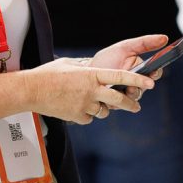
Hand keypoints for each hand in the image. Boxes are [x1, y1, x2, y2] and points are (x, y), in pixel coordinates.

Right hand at [5, 59, 154, 124]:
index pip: (121, 77)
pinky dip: (87, 115)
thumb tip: (94, 66)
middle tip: (136, 106)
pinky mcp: (77, 116)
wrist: (31, 90)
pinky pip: (89, 118)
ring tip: (92, 102)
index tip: (151, 83)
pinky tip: (76, 108)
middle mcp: (91, 90)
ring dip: (103, 108)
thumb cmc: (49, 74)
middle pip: (118, 99)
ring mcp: (84, 104)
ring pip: (104, 111)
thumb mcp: (70, 64)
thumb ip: (85, 66)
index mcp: (92, 74)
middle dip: (130, 104)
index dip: (138, 80)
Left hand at [92, 34, 167, 99]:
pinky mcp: (116, 104)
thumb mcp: (125, 47)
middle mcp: (137, 84)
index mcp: (141, 70)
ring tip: (127, 89)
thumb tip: (165, 38)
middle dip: (143, 85)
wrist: (88, 70)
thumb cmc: (108, 58)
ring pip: (135, 97)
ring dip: (133, 94)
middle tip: (138, 81)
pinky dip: (118, 100)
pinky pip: (121, 105)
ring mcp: (127, 95)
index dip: (156, 73)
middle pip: (146, 87)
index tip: (154, 71)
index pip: (155, 73)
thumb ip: (145, 43)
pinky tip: (112, 95)